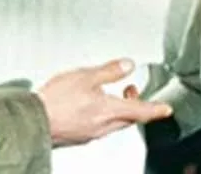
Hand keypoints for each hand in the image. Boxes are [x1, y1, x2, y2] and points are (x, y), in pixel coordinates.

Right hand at [37, 58, 172, 146]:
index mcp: (108, 110)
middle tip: (132, 90)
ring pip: (114, 123)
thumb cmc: (56, 100)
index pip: (140, 111)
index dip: (155, 109)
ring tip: (111, 94)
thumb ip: (109, 71)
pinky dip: (103, 115)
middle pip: (128, 118)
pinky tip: (92, 106)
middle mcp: (102, 126)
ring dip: (118, 109)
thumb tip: (128, 65)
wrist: (34, 121)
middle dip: (135, 105)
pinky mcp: (79, 136)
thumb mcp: (85, 76)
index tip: (166, 109)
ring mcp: (90, 134)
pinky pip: (99, 127)